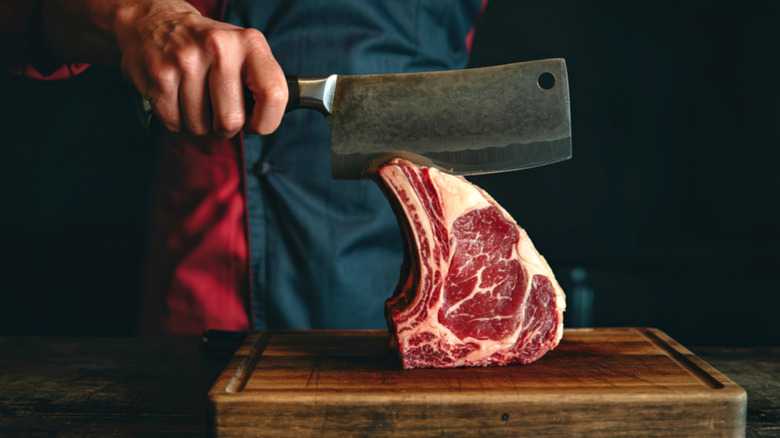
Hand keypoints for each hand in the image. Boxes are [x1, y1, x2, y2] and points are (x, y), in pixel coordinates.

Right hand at [114, 1, 286, 136]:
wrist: (155, 22)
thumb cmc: (209, 48)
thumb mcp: (244, 52)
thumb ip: (262, 83)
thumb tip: (266, 123)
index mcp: (249, 43)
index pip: (274, 94)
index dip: (265, 122)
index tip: (254, 124)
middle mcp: (219, 48)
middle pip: (230, 121)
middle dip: (224, 128)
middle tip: (217, 112)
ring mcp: (187, 61)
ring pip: (200, 127)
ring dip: (198, 124)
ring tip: (195, 101)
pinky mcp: (161, 76)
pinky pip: (174, 123)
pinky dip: (177, 122)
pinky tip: (177, 100)